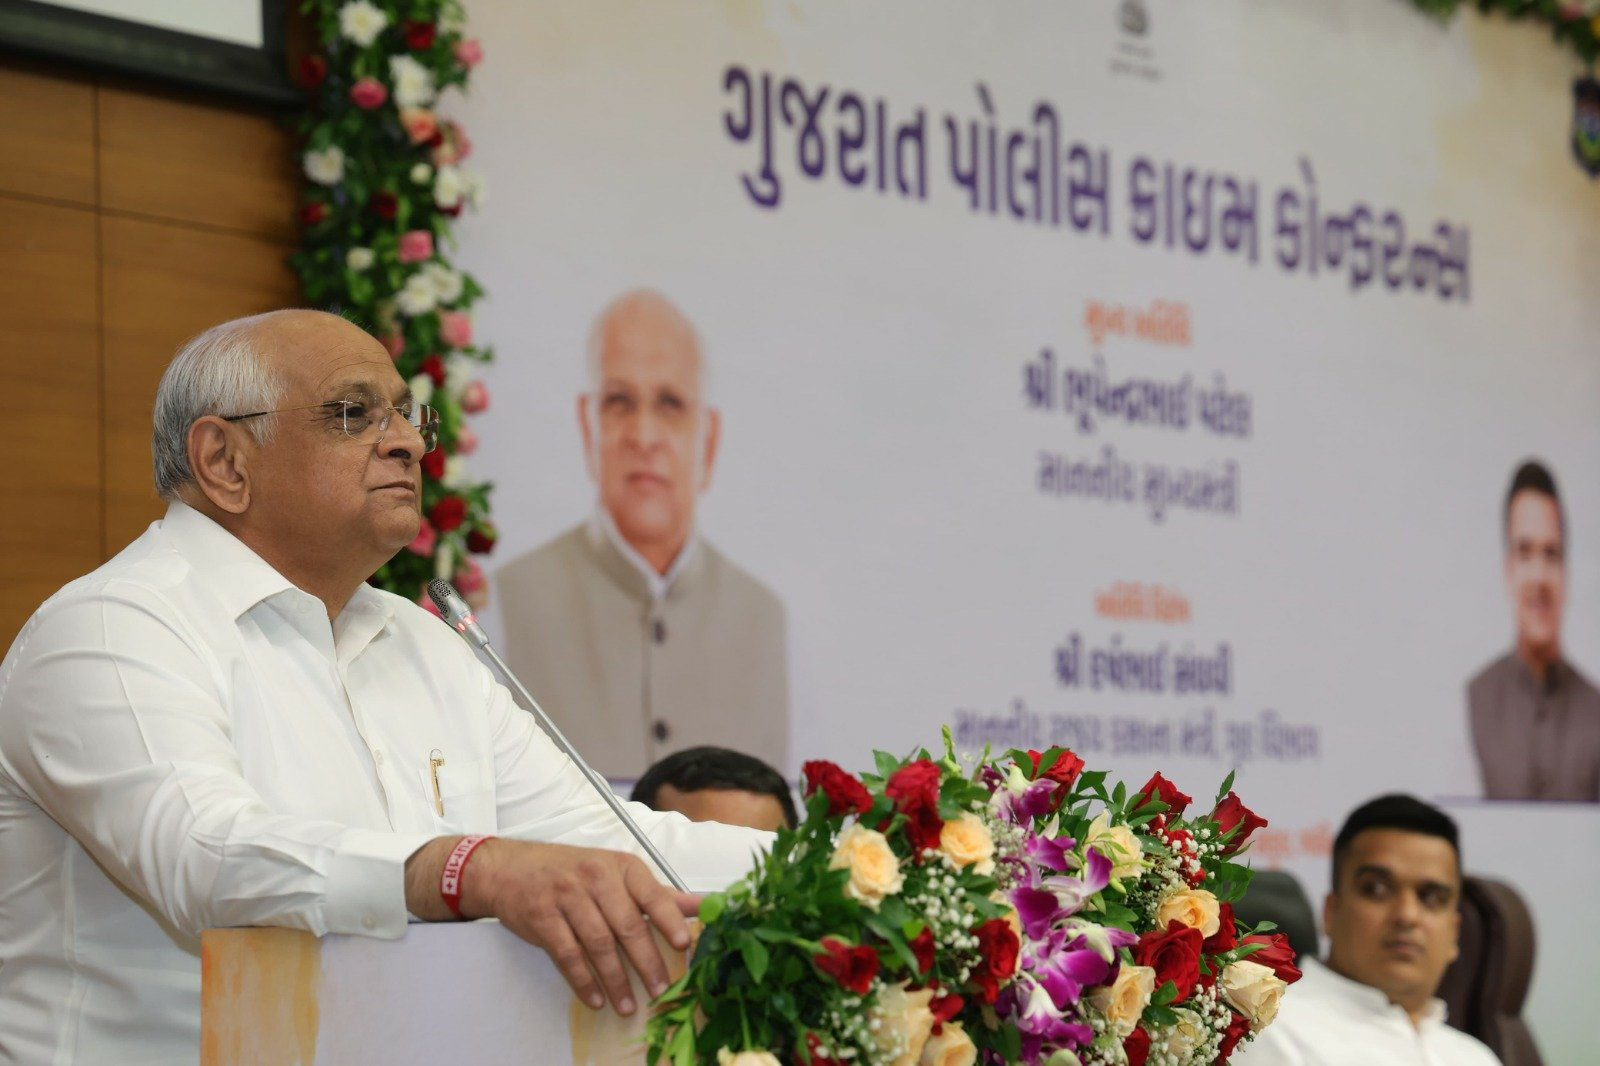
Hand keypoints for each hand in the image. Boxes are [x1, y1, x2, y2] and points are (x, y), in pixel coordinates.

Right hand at [407, 837, 694, 1014]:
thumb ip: (656, 893)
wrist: (510, 867)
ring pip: (598, 943)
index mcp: (621, 866)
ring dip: (616, 979)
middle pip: (628, 924)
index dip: (670, 921)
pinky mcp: (543, 917)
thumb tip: (700, 905)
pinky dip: (583, 981)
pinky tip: (596, 999)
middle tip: (661, 990)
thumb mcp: (616, 872)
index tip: (684, 946)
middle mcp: (596, 877)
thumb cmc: (571, 871)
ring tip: (628, 1005)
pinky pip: (567, 954)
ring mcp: (567, 896)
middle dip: (647, 961)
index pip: (652, 894)